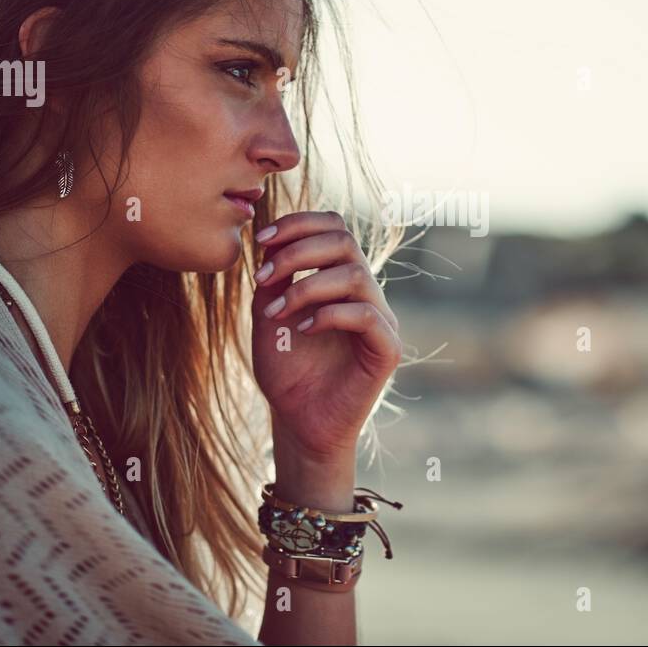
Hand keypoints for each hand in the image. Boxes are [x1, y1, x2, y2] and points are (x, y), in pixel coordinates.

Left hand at [250, 211, 401, 462]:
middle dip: (298, 251)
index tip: (260, 240)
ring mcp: (381, 320)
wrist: (298, 423)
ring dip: (306, 287)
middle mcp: (365, 293)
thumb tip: (271, 242)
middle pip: (344, 241)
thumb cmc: (286, 370)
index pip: (334, 227)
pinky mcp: (387, 349)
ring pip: (354, 275)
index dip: (299, 223)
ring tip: (277, 311)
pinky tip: (303, 330)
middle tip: (263, 277)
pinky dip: (329, 315)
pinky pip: (366, 316)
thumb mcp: (268, 315)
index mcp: (340, 278)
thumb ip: (273, 279)